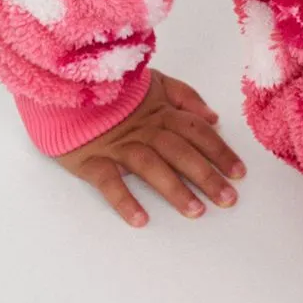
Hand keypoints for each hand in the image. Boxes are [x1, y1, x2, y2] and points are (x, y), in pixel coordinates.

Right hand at [52, 69, 246, 228]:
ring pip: (151, 165)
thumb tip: (214, 118)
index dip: (220, 151)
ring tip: (195, 211)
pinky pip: (109, 181)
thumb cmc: (111, 92)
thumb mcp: (152, 82)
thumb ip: (185, 97)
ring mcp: (117, 144)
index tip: (239, 173)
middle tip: (228, 199)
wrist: (63, 89)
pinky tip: (140, 220)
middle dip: (206, 175)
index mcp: (160, 111)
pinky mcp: (90, 159)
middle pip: (180, 151)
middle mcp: (143, 128)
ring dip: (174, 189)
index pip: (197, 131)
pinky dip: (124, 200)